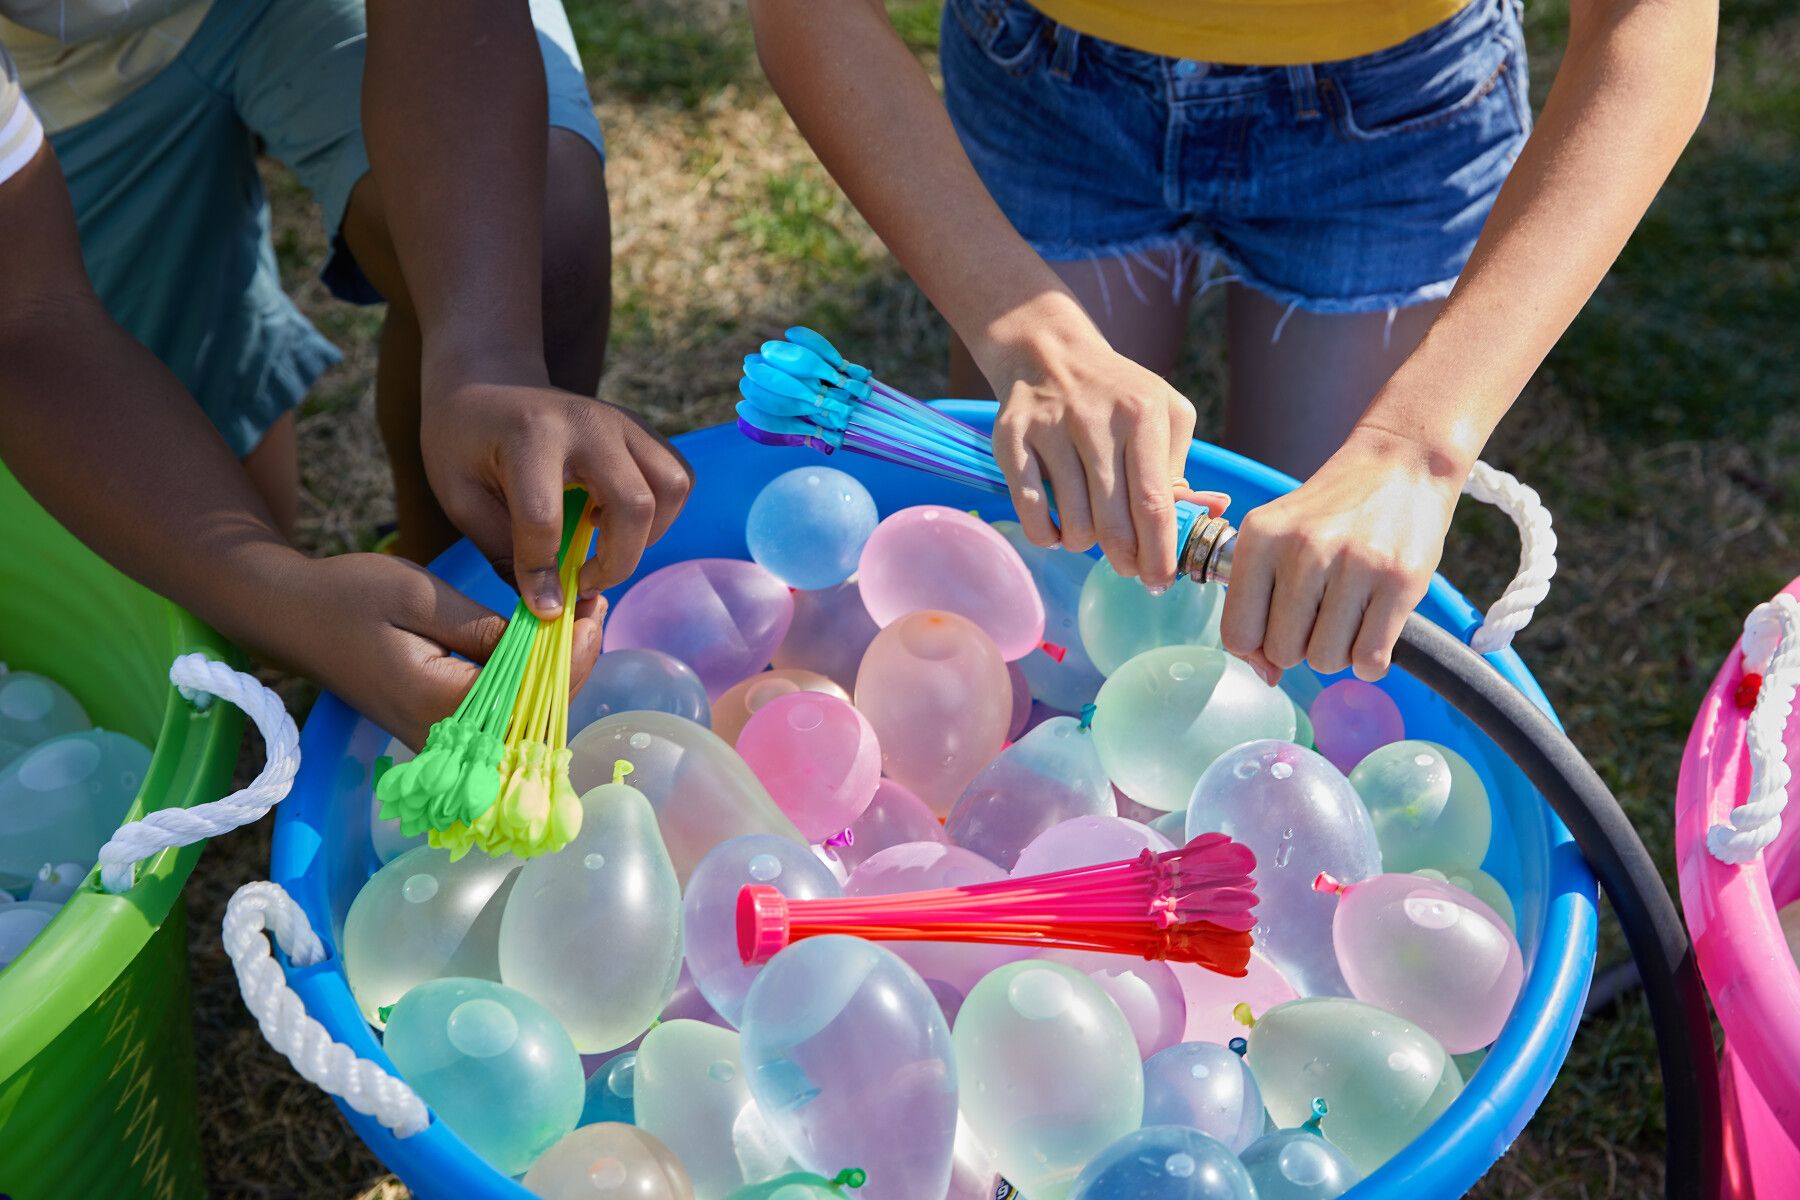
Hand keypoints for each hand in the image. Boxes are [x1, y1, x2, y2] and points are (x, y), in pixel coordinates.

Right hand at [257, 552, 602, 747]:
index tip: (594, 606)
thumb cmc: (351, 597)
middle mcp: (446, 738)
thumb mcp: (422, 597)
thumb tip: (548, 637)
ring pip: (524, 717)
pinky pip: (502, 714)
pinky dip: (529, 679)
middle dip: (573, 659)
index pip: (533, 692)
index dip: (575, 651)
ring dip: (555, 670)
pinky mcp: (441, 729)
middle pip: (537, 713)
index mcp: (442, 706)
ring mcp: (443, 741)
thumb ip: (486, 627)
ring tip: (578, 616)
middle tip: (594, 604)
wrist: (291, 616)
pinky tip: (544, 639)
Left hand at [421, 378, 692, 617]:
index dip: (543, 576)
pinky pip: (678, 476)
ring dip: (648, 535)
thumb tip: (549, 606)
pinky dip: (661, 512)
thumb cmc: (464, 442)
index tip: (543, 608)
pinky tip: (618, 518)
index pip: (547, 520)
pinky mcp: (641, 429)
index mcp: (531, 436)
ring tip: (607, 546)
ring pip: (672, 487)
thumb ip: (502, 548)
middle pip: (634, 504)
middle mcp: (588, 423)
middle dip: (616, 561)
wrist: (487, 381)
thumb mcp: (460, 495)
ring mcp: (623, 422)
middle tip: (583, 581)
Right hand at [985, 319, 1198, 590]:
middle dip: (1126, 560)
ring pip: (1073, 523)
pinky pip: (1032, 513)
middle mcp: (1094, 419)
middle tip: (1129, 568)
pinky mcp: (1011, 439)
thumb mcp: (1164, 414)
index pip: (1154, 503)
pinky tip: (1058, 529)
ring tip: (1090, 533)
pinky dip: (1047, 536)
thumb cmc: (1118, 395)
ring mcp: (1049, 429)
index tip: (1162, 580)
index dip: (1159, 552)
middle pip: (1114, 522)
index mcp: (1141, 414)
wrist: (1050, 353)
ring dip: (1085, 544)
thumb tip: (1205, 517)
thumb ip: (1180, 468)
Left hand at [1219, 425, 1463, 683]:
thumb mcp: (1277, 535)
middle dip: (1299, 647)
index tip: (1276, 633)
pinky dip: (1369, 661)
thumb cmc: (1332, 512)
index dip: (1255, 649)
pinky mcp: (1400, 581)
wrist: (1401, 463)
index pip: (1237, 633)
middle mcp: (1303, 549)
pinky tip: (1372, 631)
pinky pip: (1369, 660)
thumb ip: (1257, 601)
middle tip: (1319, 616)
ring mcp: (1354, 564)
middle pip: (1282, 652)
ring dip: (1336, 652)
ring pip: (1326, 660)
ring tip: (1347, 617)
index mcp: (1261, 537)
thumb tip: (1266, 677)